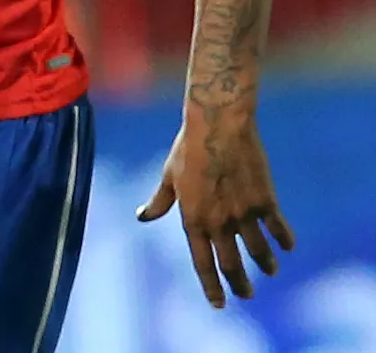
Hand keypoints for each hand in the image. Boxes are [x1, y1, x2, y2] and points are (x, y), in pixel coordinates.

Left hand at [138, 111, 294, 306]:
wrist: (218, 124)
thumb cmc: (188, 147)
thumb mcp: (168, 176)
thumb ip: (160, 202)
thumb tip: (141, 217)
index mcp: (193, 218)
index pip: (202, 263)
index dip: (211, 287)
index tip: (218, 304)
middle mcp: (218, 222)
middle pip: (231, 265)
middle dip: (240, 285)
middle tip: (246, 296)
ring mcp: (243, 213)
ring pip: (259, 252)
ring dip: (266, 265)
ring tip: (270, 270)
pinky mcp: (265, 201)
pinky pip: (279, 229)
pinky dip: (284, 240)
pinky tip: (287, 246)